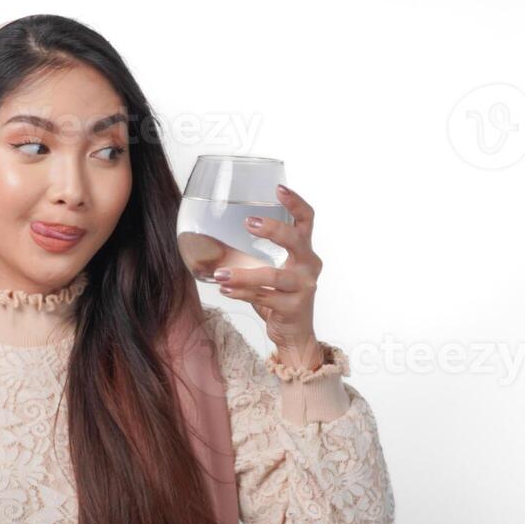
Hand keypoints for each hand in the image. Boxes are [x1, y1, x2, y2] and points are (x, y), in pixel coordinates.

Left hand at [213, 183, 322, 370]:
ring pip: (273, 276)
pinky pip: (263, 297)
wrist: (294, 335)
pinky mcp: (294, 308)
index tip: (278, 188)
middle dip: (273, 230)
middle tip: (247, 222)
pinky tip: (225, 290)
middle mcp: (310, 266)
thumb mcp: (272, 271)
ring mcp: (304, 288)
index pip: (307, 220)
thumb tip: (214, 237)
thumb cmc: (280, 297)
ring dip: (244, 274)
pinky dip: (241, 293)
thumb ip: (255, 255)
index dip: (295, 202)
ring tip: (220, 274)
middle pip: (296, 240)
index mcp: (305, 252)